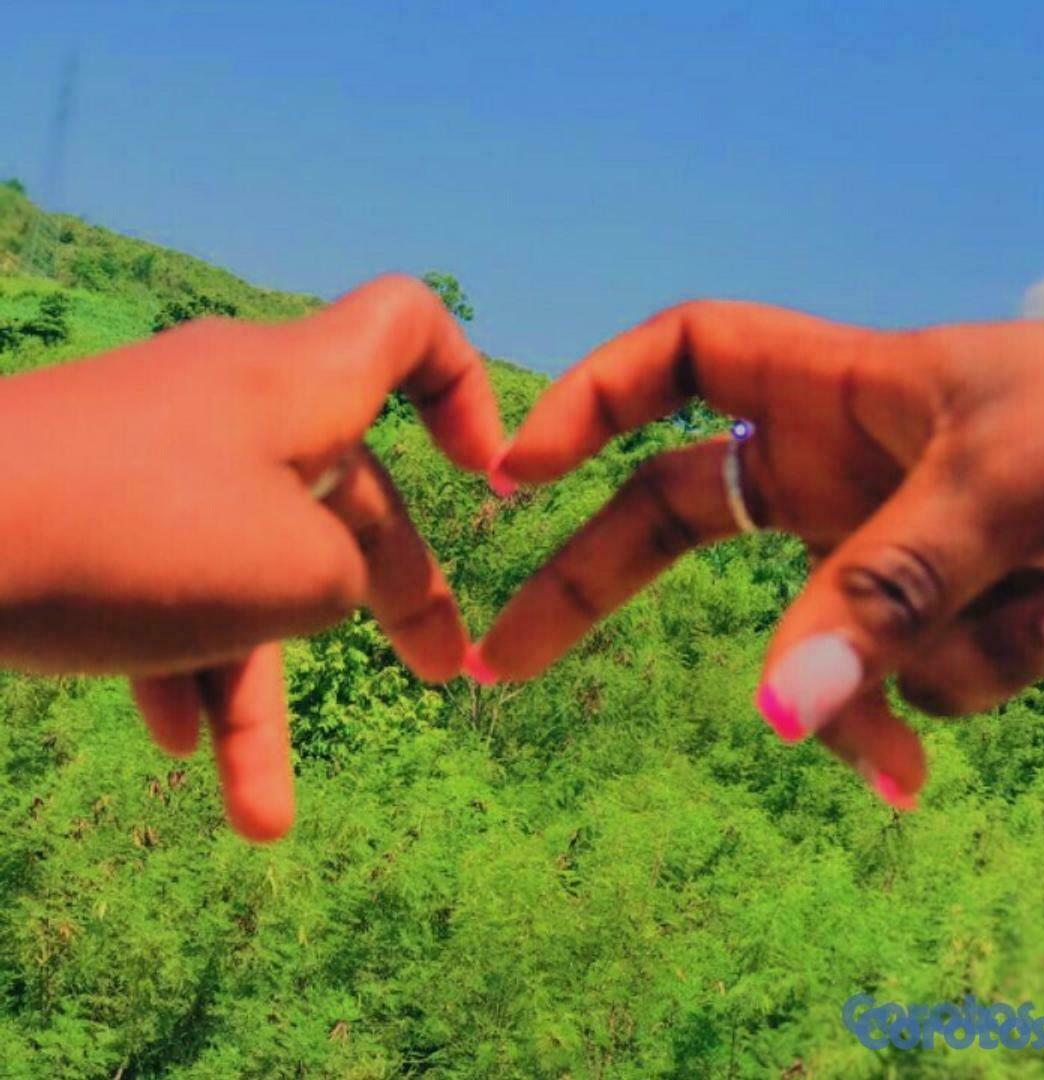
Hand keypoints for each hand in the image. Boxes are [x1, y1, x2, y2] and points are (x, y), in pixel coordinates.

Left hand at [0, 274, 504, 839]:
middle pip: (349, 488)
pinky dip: (183, 666)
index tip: (480, 477)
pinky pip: (169, 585)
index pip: (409, 330)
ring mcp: (161, 461)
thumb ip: (350, 581)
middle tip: (441, 673)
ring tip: (263, 814)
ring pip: (252, 563)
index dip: (465, 391)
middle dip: (400, 592)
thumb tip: (326, 588)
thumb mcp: (295, 576)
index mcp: (300, 386)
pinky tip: (175, 751)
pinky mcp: (93, 513)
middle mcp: (237, 408)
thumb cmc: (140, 537)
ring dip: (262, 686)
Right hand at [472, 302, 1043, 805]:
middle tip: (498, 664)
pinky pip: (895, 688)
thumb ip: (890, 591)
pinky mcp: (933, 623)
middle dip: (587, 590)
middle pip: (672, 519)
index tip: (510, 473)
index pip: (678, 362)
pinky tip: (985, 721)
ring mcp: (879, 553)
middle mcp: (838, 470)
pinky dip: (939, 708)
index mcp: (838, 388)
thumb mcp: (1016, 482)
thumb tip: (775, 716)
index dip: (586, 403)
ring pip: (822, 639)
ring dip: (912, 665)